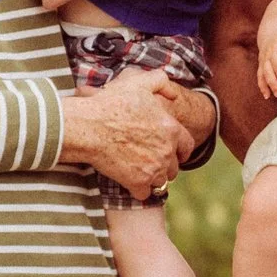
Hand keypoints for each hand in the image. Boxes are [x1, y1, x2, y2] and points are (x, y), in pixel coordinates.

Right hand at [57, 67, 184, 199]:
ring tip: (138, 171)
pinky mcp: (138, 182)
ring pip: (160, 182)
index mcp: (171, 128)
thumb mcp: (139, 83)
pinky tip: (128, 182)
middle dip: (164, 165)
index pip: (187, 146)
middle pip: (174, 167)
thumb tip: (174, 94)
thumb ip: (161, 82)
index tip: (173, 153)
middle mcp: (167, 150)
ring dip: (152, 178)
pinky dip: (137, 190)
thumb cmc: (112, 103)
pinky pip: (144, 194)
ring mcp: (153, 168)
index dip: (180, 150)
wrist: (89, 126)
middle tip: (150, 161)